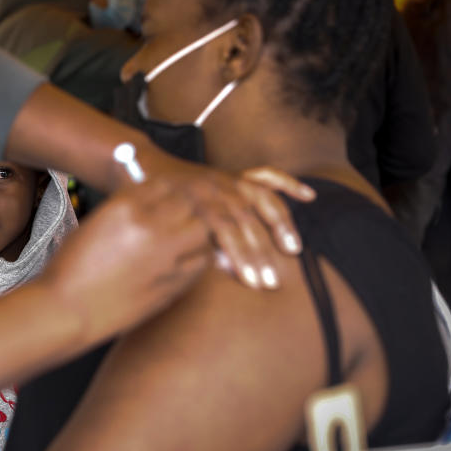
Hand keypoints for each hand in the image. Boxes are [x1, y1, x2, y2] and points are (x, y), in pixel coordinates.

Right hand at [38, 180, 209, 343]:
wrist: (66, 310)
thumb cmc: (72, 269)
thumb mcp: (94, 225)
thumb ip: (125, 210)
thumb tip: (151, 203)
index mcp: (124, 207)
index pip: (162, 184)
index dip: (164, 192)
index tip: (161, 201)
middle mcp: (149, 226)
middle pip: (187, 202)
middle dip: (182, 208)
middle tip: (173, 220)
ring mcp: (165, 256)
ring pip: (201, 229)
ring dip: (194, 230)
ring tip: (179, 240)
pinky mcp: (173, 283)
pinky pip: (201, 261)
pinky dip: (196, 257)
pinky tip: (180, 262)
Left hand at [146, 156, 314, 289]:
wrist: (143, 167)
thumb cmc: (151, 205)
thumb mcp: (164, 227)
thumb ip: (194, 244)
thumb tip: (223, 265)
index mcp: (198, 200)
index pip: (227, 232)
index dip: (243, 258)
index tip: (253, 283)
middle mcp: (218, 188)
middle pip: (248, 221)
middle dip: (262, 254)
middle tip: (271, 281)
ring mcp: (229, 180)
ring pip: (263, 200)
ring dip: (281, 225)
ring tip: (293, 248)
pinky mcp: (235, 175)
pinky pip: (266, 176)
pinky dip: (288, 184)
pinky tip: (308, 196)